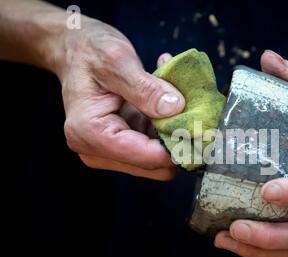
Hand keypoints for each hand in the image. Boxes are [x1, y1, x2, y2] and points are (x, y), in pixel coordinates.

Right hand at [58, 19, 183, 179]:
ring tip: (177, 100)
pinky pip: (157, 146)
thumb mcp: (117, 60)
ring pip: (159, 159)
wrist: (77, 50)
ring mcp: (111, 151)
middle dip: (177, 141)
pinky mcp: (124, 146)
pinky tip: (168, 102)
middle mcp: (96, 150)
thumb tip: (175, 109)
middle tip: (195, 113)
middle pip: (153, 165)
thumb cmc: (89, 51)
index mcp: (89, 132)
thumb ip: (145, 87)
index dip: (175, 148)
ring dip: (175, 133)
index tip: (200, 130)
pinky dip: (168, 128)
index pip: (141, 156)